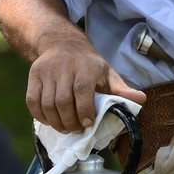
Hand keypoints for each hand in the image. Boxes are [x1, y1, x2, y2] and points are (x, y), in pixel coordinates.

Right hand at [26, 42, 144, 132]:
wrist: (61, 43)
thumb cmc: (88, 64)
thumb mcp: (107, 73)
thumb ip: (121, 89)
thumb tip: (141, 100)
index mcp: (85, 67)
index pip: (82, 90)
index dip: (84, 110)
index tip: (87, 123)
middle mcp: (64, 68)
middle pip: (63, 101)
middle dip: (70, 121)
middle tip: (76, 130)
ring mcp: (47, 72)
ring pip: (47, 104)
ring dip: (56, 122)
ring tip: (66, 128)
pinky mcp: (33, 76)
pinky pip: (32, 102)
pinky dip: (40, 116)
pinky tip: (51, 121)